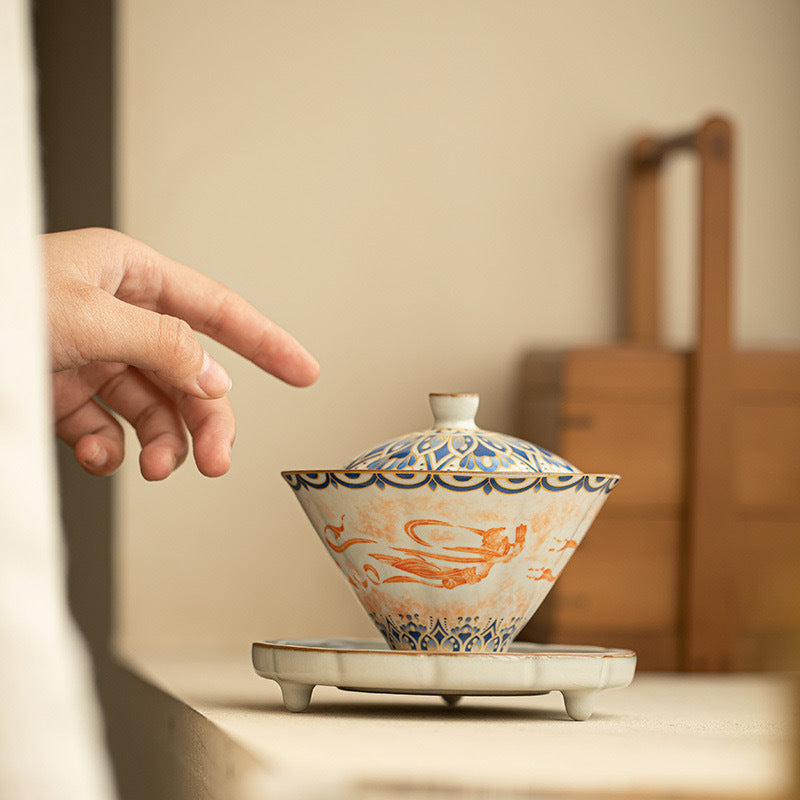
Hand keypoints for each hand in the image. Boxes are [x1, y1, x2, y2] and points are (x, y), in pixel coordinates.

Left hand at [45, 228, 318, 479]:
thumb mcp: (86, 315)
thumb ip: (160, 344)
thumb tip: (213, 378)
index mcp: (130, 276)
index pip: (217, 311)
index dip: (266, 342)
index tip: (304, 371)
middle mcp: (117, 317)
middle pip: (189, 375)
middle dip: (205, 421)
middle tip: (216, 459)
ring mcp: (91, 356)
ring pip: (152, 408)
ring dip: (160, 443)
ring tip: (155, 467)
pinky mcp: (63, 392)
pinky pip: (104, 428)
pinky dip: (107, 449)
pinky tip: (99, 453)